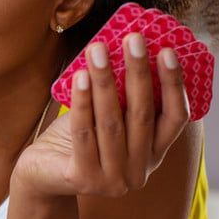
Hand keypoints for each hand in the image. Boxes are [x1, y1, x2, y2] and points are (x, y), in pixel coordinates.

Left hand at [16, 36, 188, 198]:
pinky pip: (83, 133)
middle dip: (138, 72)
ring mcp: (112, 180)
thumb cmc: (78, 139)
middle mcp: (138, 172)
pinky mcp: (83, 179)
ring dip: (105, 81)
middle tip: (133, 38)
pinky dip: (82, 102)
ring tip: (98, 49)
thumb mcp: (108, 117)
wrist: (42, 175)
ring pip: (111, 123)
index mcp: (153, 155)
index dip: (174, 85)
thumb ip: (123, 96)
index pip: (176, 118)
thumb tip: (129, 46)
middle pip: (142, 116)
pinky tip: (79, 76)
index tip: (167, 51)